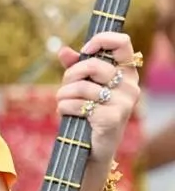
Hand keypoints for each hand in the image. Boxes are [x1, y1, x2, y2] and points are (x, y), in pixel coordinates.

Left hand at [56, 32, 140, 164]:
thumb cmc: (90, 113)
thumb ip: (75, 67)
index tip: (84, 50)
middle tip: (65, 85)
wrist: (94, 149)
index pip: (122, 42)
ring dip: (63, 94)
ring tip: (61, 101)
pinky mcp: (112, 118)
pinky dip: (65, 107)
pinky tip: (64, 112)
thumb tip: (63, 51)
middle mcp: (130, 86)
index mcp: (127, 73)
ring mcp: (123, 103)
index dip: (100, 40)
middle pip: (93, 65)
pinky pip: (78, 104)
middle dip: (71, 74)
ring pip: (82, 87)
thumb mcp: (84, 86)